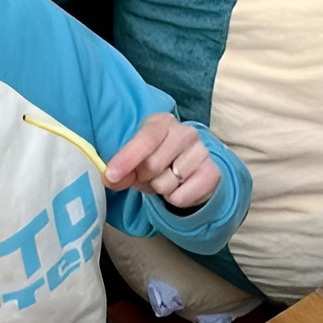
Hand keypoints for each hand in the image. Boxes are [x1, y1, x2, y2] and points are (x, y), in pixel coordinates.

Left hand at [104, 114, 219, 208]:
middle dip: (143, 178)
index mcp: (162, 122)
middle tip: (147, 177)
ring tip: (164, 181)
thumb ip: (119, 171)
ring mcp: (202, 152)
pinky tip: (178, 189)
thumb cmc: (155, 162)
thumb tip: (110, 178)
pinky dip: (174, 199)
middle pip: (152, 165)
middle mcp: (185, 132)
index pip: (147, 138)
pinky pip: (182, 196)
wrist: (189, 173)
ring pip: (166, 183)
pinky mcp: (212, 173)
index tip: (111, 175)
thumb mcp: (133, 162)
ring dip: (159, 189)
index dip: (128, 157)